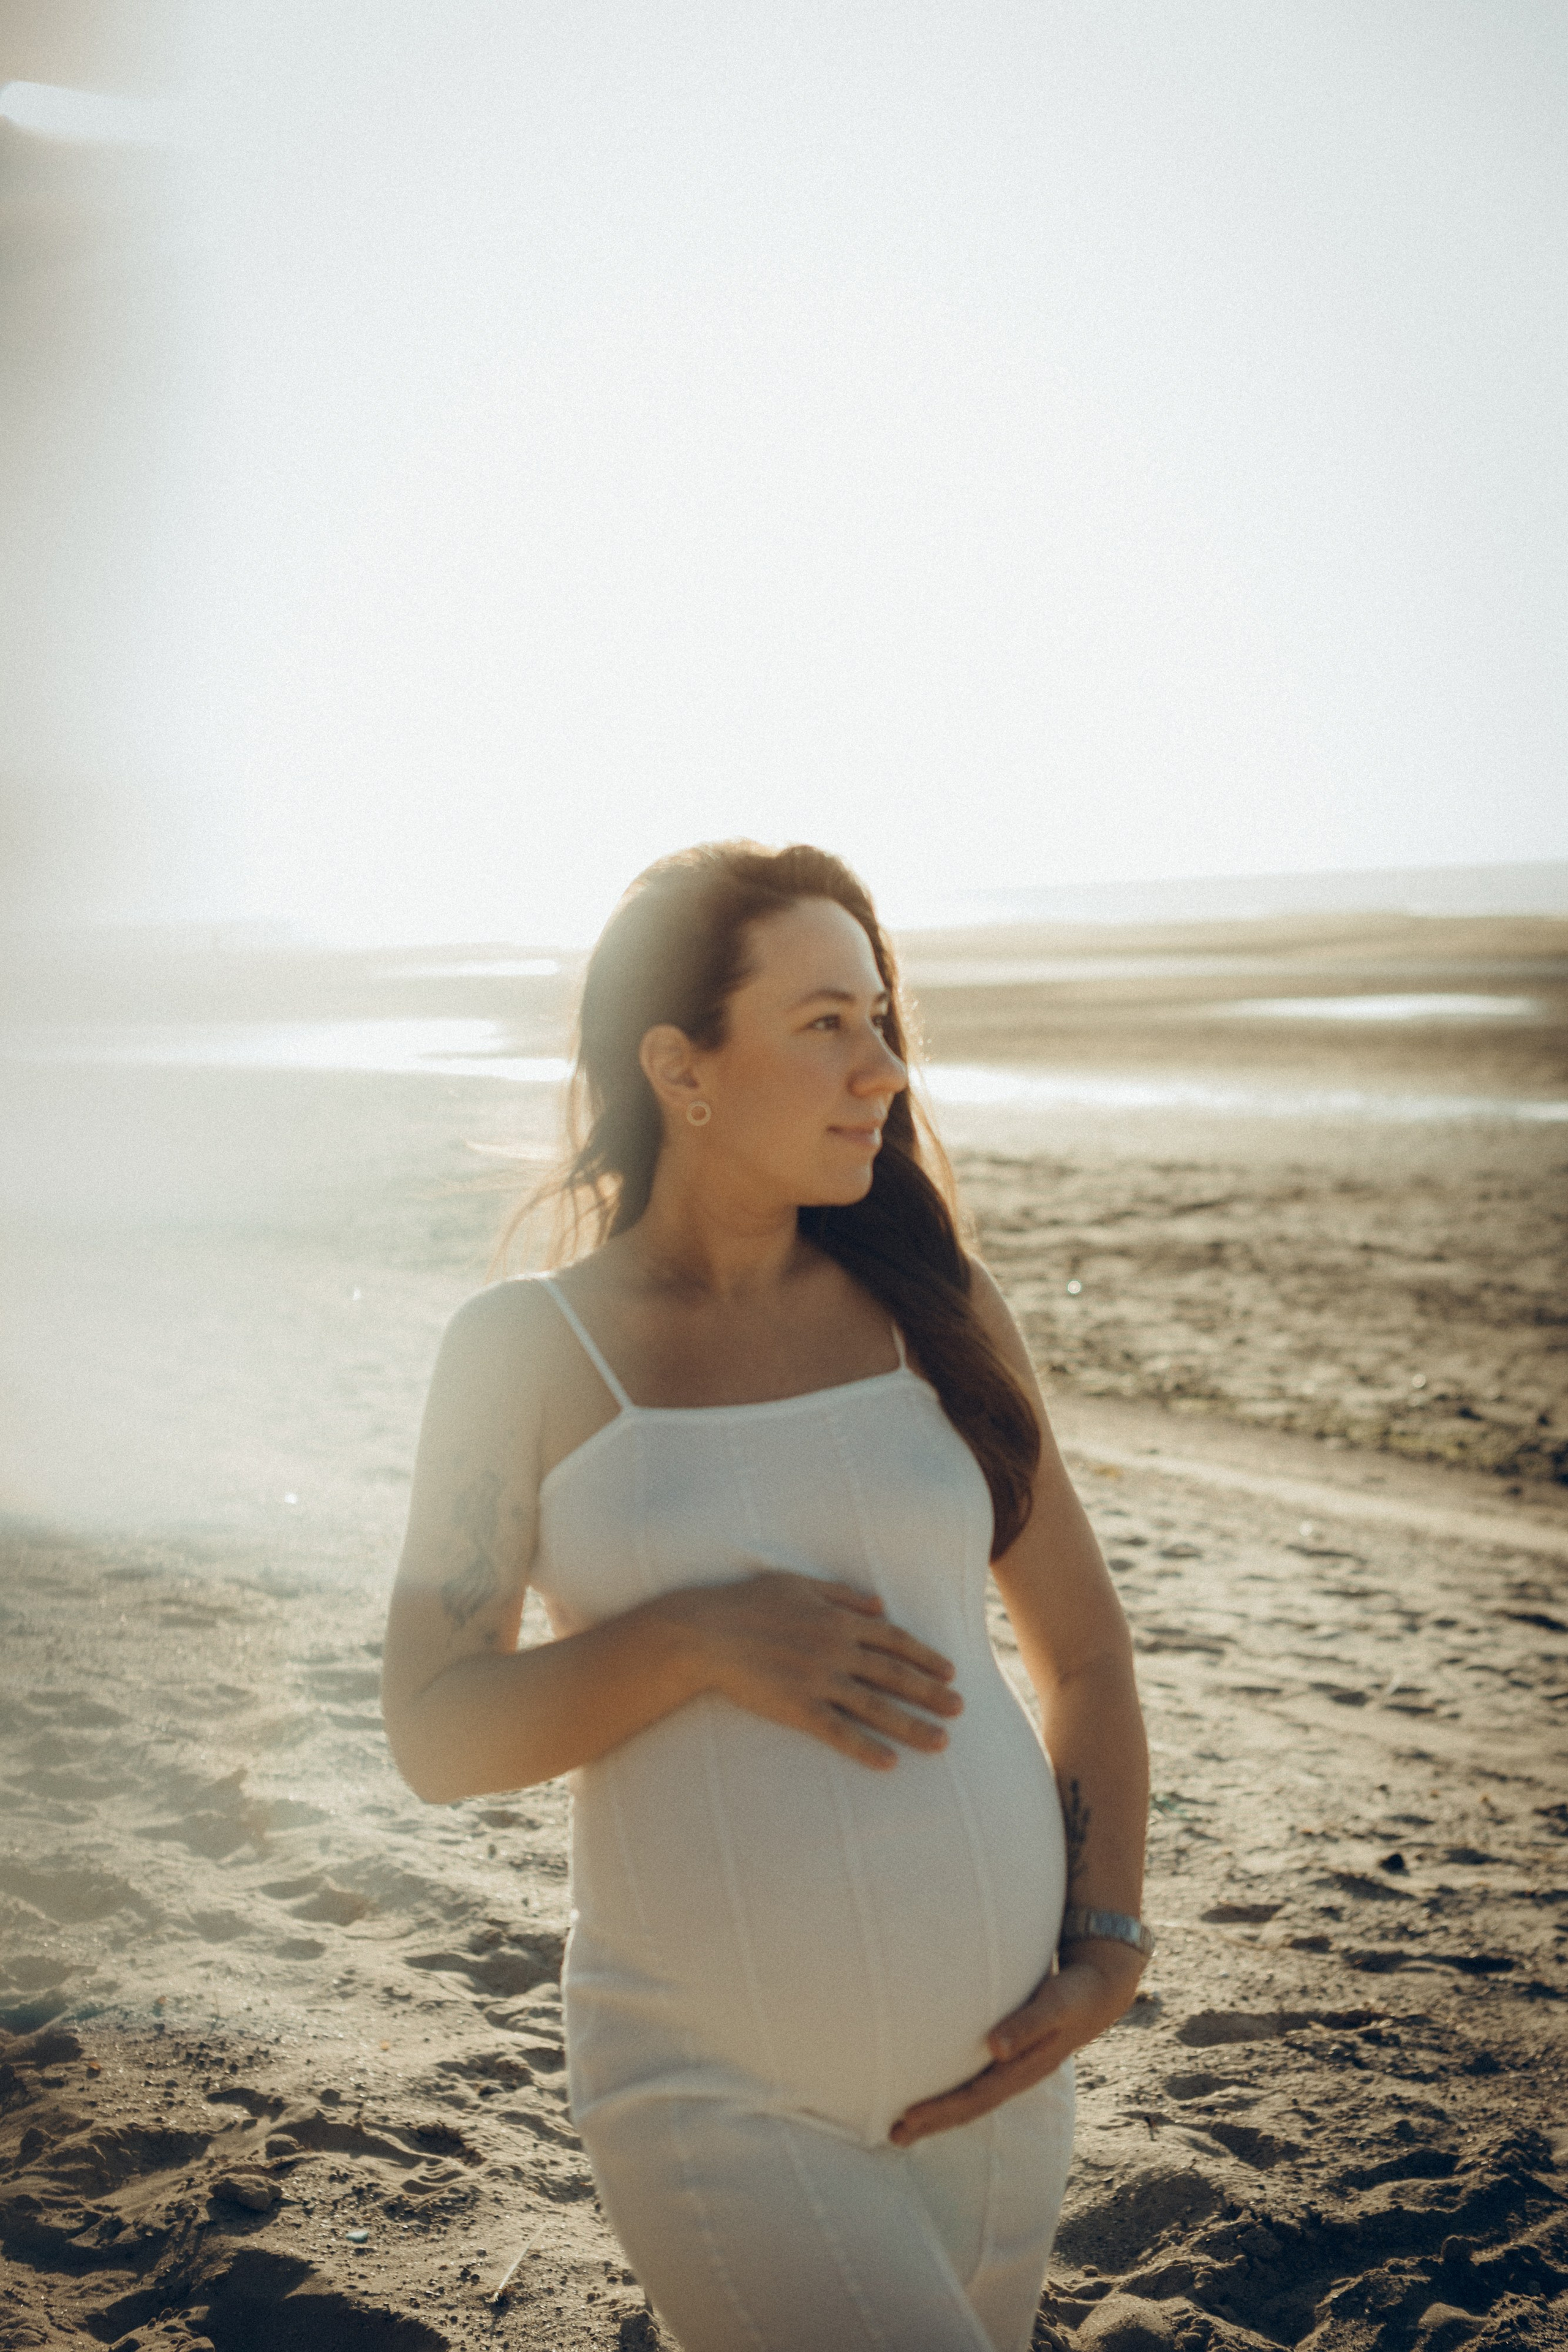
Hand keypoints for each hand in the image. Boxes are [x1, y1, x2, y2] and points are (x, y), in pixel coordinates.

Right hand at [670, 1570, 961, 1768]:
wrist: (706, 1632)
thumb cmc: (747, 1602)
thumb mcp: (798, 1584)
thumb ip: (842, 1594)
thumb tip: (880, 1604)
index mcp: (838, 1619)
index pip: (894, 1640)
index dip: (925, 1656)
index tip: (950, 1671)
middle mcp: (836, 1650)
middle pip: (894, 1675)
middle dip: (931, 1693)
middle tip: (961, 1710)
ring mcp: (818, 1680)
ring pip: (875, 1707)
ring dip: (911, 1725)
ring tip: (941, 1742)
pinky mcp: (797, 1708)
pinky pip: (838, 1732)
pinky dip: (865, 1748)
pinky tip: (889, 1763)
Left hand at [888, 1940, 1145, 2144]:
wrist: (1099, 1992)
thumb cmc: (1072, 1995)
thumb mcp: (1054, 2005)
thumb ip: (1026, 2025)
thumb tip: (994, 2049)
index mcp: (1022, 2071)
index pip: (974, 2098)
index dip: (940, 2111)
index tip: (905, 2120)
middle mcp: (1015, 2076)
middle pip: (968, 2107)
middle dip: (931, 2122)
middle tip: (892, 2135)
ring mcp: (1014, 2070)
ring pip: (972, 2099)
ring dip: (939, 2111)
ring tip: (904, 2123)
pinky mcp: (1012, 2058)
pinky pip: (978, 2082)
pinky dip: (953, 2091)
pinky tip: (935, 2089)